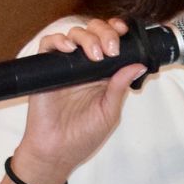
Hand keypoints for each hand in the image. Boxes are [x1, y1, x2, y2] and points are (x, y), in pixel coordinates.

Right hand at [12, 19, 148, 183]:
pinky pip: (48, 46)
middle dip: (104, 32)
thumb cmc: (83, 136)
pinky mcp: (45, 69)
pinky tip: (68, 48)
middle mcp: (84, 66)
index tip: (122, 31)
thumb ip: (119, 88)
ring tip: (94, 55)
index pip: (110, 42)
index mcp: (103, 74)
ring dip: (86, 37)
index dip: (116, 31)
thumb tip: (137, 65)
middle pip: (93, 32)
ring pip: (73, 34)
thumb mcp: (109, 112)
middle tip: (110, 49)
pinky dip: (58, 41)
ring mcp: (65, 66)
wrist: (56, 152)